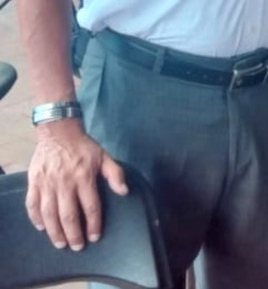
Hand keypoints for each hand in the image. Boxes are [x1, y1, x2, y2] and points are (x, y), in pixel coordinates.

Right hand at [26, 118, 127, 249]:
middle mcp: (65, 182)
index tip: (95, 236)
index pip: (91, 206)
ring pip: (49, 214)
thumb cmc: (83, 146)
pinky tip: (42, 228)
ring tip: (61, 244)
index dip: (94, 224)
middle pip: (69, 215)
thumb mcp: (104, 156)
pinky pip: (32, 205)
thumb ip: (115, 174)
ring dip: (55, 232)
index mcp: (84, 177)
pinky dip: (36, 219)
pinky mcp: (34, 182)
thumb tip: (125, 192)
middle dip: (74, 234)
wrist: (59, 132)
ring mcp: (47, 183)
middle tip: (77, 247)